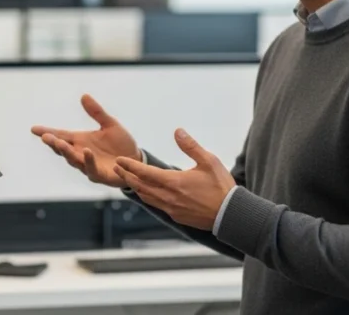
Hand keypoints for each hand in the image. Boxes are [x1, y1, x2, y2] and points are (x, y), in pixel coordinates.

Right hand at [31, 94, 139, 187]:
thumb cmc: (121, 144)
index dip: (47, 132)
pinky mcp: (100, 175)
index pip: (60, 135)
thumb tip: (84, 96)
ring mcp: (89, 166)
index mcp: (81, 141)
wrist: (137, 160)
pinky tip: (86, 151)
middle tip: (45, 137)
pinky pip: (92, 169)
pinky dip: (88, 160)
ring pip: (74, 160)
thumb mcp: (110, 124)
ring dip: (67, 152)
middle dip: (54, 143)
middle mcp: (81, 153)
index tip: (34, 129)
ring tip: (61, 143)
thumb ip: (97, 112)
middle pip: (63, 149)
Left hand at [113, 129, 234, 230]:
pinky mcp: (177, 217)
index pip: (145, 172)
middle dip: (127, 176)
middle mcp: (168, 197)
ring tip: (128, 179)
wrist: (231, 215)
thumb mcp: (209, 161)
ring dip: (135, 187)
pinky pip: (157, 206)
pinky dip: (148, 197)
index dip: (130, 166)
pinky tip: (147, 193)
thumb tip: (178, 131)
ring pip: (147, 197)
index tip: (119, 160)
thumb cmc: (222, 186)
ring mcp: (171, 209)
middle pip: (140, 186)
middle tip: (117, 168)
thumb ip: (191, 146)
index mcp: (174, 182)